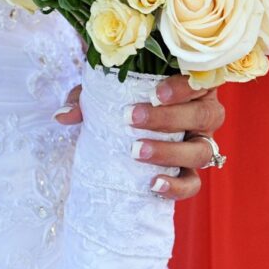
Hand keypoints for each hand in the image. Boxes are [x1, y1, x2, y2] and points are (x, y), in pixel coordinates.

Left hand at [53, 75, 225, 199]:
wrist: (131, 125)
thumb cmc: (127, 100)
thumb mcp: (108, 90)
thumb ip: (88, 98)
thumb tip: (63, 116)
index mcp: (193, 87)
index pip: (200, 82)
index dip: (183, 88)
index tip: (155, 93)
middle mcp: (205, 115)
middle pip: (204, 116)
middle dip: (168, 118)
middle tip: (131, 119)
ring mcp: (201, 144)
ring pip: (202, 151)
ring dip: (171, 152)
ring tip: (136, 151)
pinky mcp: (190, 172)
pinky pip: (193, 183)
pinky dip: (176, 186)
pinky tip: (153, 185)